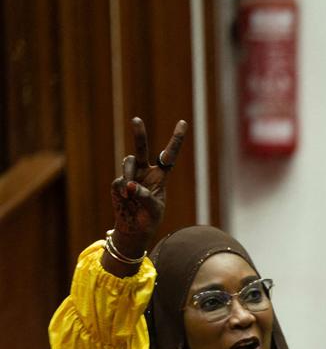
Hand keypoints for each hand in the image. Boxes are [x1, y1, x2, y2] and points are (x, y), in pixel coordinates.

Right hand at [110, 117, 187, 250]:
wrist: (134, 228)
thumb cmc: (149, 218)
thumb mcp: (153, 210)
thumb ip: (144, 197)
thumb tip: (130, 185)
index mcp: (161, 176)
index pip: (169, 155)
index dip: (176, 140)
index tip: (183, 123)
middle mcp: (146, 172)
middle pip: (143, 149)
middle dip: (139, 135)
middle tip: (136, 120)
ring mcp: (131, 175)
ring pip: (128, 162)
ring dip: (129, 173)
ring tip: (130, 192)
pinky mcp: (119, 182)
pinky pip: (120, 180)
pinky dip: (123, 189)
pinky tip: (125, 198)